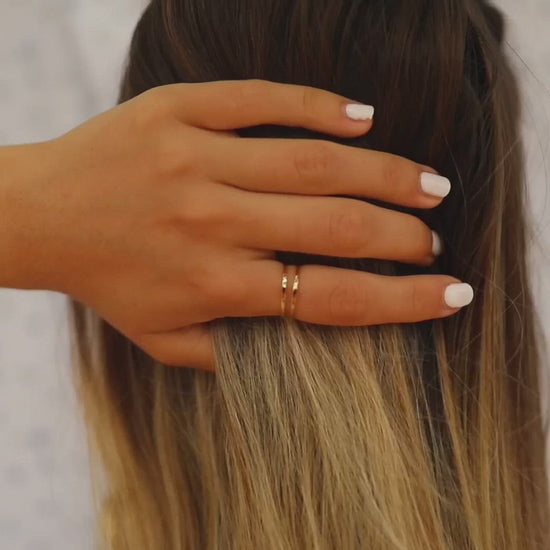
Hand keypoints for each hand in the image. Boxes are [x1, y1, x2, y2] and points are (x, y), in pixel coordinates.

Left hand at [5, 79, 471, 370]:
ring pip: (313, 162)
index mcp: (214, 284)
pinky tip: (364, 119)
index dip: (402, 300)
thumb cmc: (109, 281)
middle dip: (403, 234)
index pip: (331, 298)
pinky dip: (321, 106)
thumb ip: (229, 352)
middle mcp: (212, 222)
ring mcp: (195, 160)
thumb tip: (300, 346)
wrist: (39, 215)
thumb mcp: (163, 338)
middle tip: (433, 236)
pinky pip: (261, 102)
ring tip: (428, 184)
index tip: (450, 295)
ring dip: (385, 174)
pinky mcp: (177, 111)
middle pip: (336, 226)